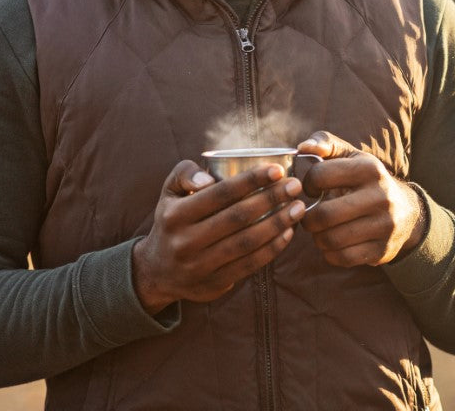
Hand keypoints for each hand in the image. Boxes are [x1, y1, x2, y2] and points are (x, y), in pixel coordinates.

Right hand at [131, 159, 307, 313]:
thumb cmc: (172, 221)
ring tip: (297, 208)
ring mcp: (200, 266)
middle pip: (238, 217)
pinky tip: (288, 233)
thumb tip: (208, 178)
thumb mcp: (169, 193)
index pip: (220, 194)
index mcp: (176, 215)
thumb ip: (185, 173)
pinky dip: (272, 248)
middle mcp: (186, 242)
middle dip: (272, 199)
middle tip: (295, 186)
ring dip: (277, 223)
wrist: (157, 272)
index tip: (277, 170)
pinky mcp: (214, 285)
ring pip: (247, 242)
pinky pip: (249, 265)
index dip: (251, 180)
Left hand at [297, 131, 427, 267]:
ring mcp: (384, 225)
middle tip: (309, 217)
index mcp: (369, 168)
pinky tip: (333, 244)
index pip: (320, 175)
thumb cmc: (367, 180)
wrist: (407, 212)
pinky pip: (342, 258)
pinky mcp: (382, 250)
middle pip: (324, 215)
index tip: (312, 189)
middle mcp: (380, 196)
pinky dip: (330, 253)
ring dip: (317, 238)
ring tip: (320, 230)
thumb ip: (326, 144)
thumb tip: (302, 147)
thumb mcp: (352, 157)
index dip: (307, 183)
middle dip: (308, 219)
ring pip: (331, 239)